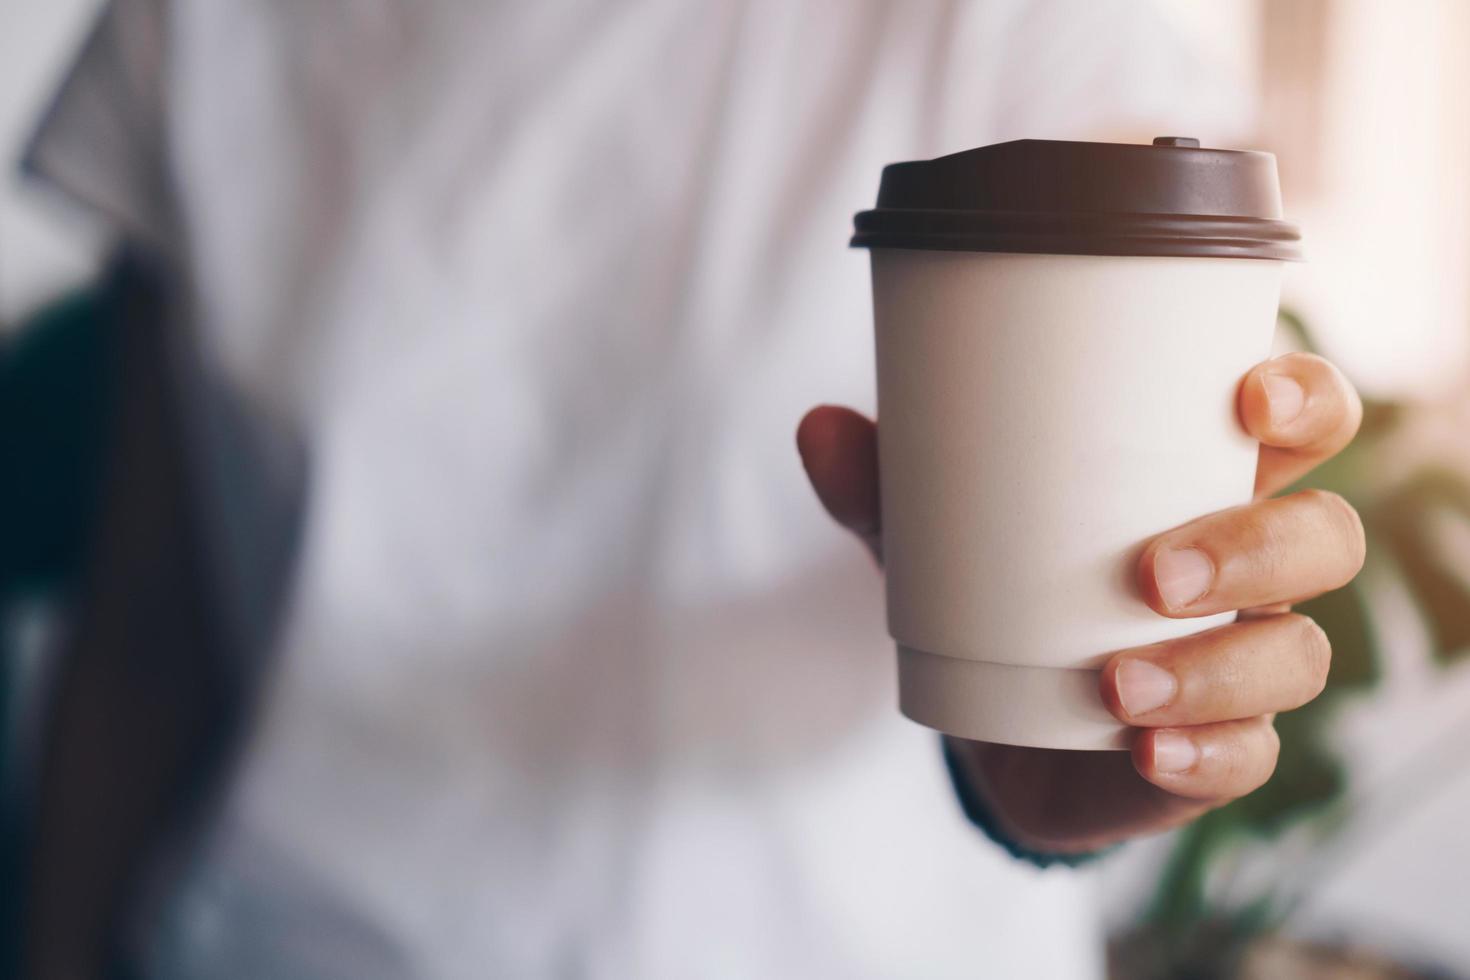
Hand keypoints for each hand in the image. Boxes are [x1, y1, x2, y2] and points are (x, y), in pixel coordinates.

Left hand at [797, 352, 1364, 852]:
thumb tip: (817, 427)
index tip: (1248, 403)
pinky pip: (1249, 757)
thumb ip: (879, 485)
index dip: (1307, 402)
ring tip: (1119, 683)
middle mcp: (1245, 569)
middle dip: (1257, 549)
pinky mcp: (1217, 750)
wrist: (988, 715)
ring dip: (1221, 667)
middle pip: (1322, 539)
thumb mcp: (931, 530)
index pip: (1304, 423)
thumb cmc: (989, 584)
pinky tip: (1144, 750)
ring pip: (1299, 656)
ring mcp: (1239, 661)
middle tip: (1150, 572)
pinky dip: (1204, 754)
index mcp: (1199, 481)